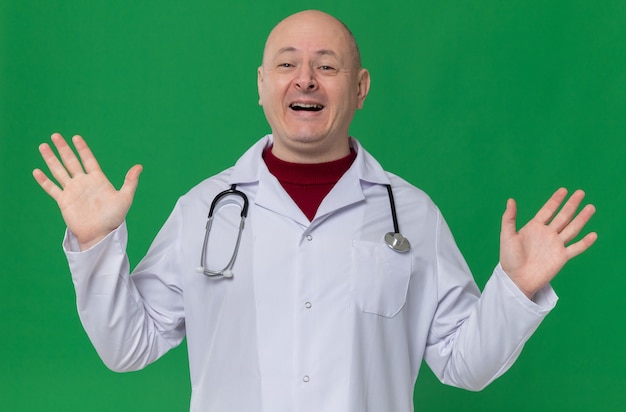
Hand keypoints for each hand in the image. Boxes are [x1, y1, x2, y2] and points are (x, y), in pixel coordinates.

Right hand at [33, 133, 142, 250]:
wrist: (101, 234)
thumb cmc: (114, 217)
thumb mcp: (125, 197)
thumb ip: (130, 182)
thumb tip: (139, 166)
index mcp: (98, 179)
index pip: (88, 160)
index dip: (82, 148)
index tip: (76, 137)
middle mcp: (84, 182)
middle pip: (71, 161)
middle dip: (63, 148)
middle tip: (55, 135)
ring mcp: (72, 191)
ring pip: (59, 171)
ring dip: (51, 159)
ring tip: (43, 146)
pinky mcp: (64, 201)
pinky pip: (51, 188)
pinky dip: (44, 180)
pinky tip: (37, 171)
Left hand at [500, 188, 596, 298]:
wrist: (516, 279)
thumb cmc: (509, 258)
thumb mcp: (507, 235)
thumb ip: (509, 218)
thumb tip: (510, 200)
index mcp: (534, 228)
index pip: (547, 210)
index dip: (555, 200)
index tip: (563, 190)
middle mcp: (547, 234)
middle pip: (563, 216)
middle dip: (571, 205)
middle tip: (581, 192)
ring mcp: (555, 245)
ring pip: (572, 229)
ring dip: (581, 218)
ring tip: (591, 207)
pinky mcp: (561, 257)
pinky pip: (576, 248)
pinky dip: (585, 242)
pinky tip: (593, 234)